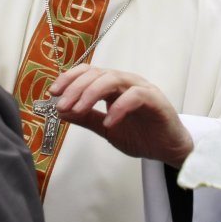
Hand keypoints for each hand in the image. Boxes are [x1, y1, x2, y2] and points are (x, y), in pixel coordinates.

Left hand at [49, 64, 193, 167]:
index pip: (87, 72)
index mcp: (112, 86)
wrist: (167, 149)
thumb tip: (60, 111)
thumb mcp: (106, 128)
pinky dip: (119, 107)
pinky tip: (109, 121)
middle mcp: (125, 82)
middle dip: (75, 88)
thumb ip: (86, 118)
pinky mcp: (155, 99)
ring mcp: (140, 88)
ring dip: (91, 93)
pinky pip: (134, 96)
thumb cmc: (140, 135)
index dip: (69, 78)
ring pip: (113, 79)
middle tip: (62, 105)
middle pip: (96, 73)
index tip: (53, 92)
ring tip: (79, 110)